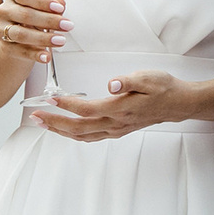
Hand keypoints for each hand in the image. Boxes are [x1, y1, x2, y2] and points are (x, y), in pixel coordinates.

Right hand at [0, 0, 69, 63]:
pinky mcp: (5, 46)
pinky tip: (46, 56)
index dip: (42, 1)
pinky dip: (35, 54)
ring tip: (60, 40)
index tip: (59, 8)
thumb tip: (61, 4)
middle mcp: (5, 10)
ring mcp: (2, 29)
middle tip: (66, 25)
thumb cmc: (33, 15)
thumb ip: (52, 5)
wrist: (19, 34)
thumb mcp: (43, 7)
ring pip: (21, 34)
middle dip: (49, 21)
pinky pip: (21, 51)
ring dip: (43, 38)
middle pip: (25, 15)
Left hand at [29, 72, 181, 141]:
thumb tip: (111, 83)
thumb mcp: (149, 77)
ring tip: (43, 124)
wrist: (178, 104)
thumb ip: (128, 81)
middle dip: (54, 122)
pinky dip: (73, 135)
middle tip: (35, 116)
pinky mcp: (117, 131)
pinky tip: (66, 130)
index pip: (87, 109)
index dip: (67, 104)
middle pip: (78, 128)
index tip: (51, 98)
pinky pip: (90, 137)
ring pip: (82, 136)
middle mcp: (116, 123)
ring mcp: (115, 130)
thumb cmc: (164, 88)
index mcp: (120, 109)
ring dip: (60, 131)